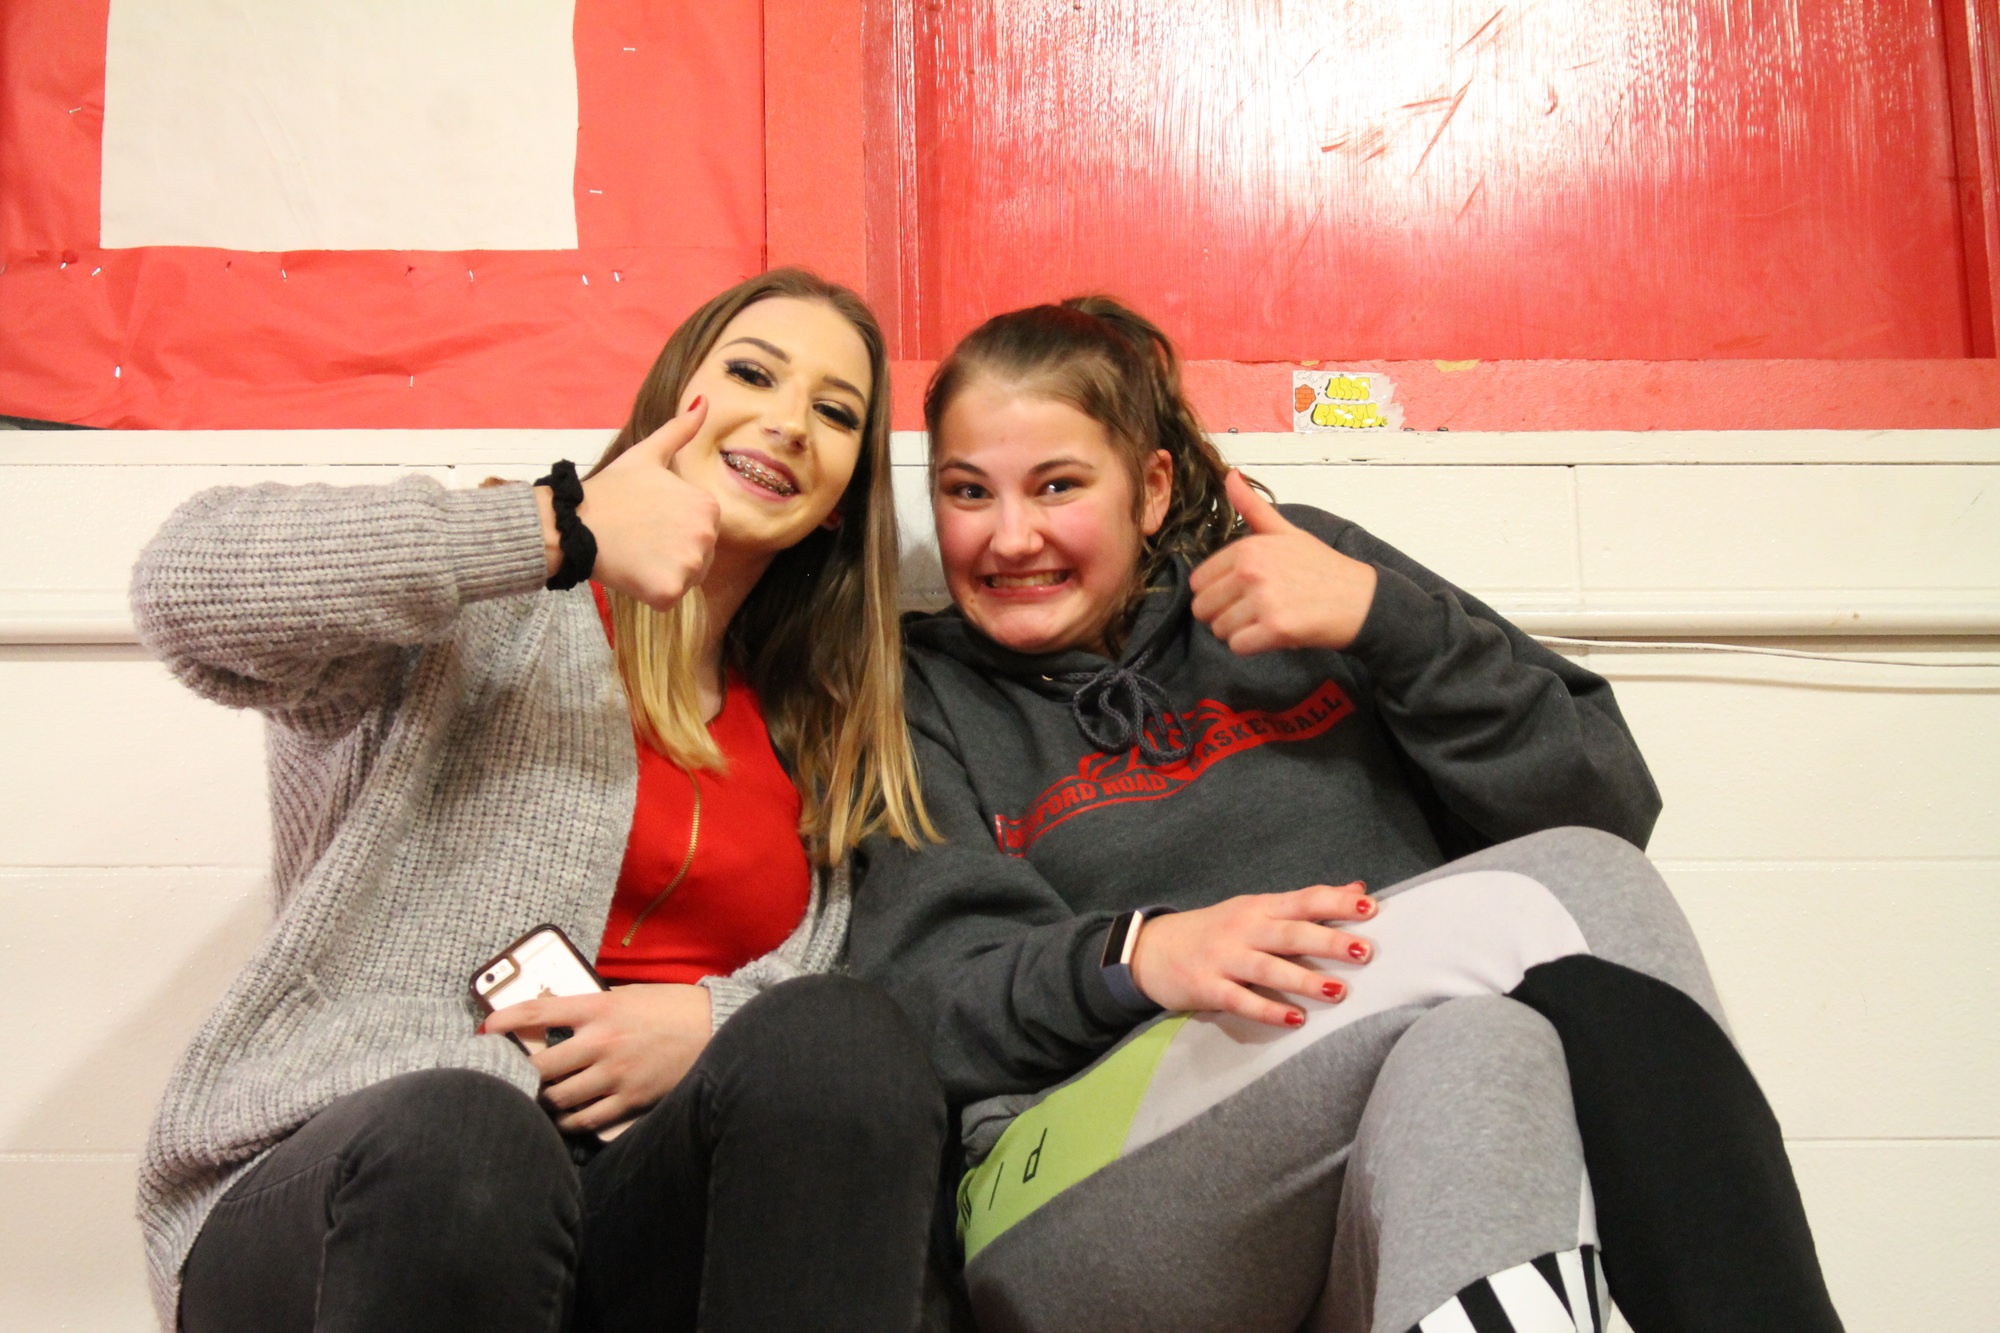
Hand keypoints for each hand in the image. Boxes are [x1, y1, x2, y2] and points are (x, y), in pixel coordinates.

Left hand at [483, 983, 712, 1132]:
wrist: (714, 1028)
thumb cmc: (669, 1007)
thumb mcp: (627, 996)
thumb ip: (591, 1008)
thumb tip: (553, 1017)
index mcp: (599, 1008)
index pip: (538, 1011)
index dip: (505, 1020)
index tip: (486, 1029)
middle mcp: (602, 1041)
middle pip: (541, 1065)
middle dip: (521, 1073)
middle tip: (510, 1076)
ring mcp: (615, 1073)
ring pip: (559, 1097)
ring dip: (544, 1099)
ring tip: (539, 1098)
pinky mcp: (630, 1099)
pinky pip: (585, 1119)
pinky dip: (568, 1121)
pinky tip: (564, 1118)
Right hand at [539, 397, 720, 609]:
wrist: (573, 523)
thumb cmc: (611, 491)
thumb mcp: (647, 454)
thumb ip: (680, 430)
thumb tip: (704, 400)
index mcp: (708, 506)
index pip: (701, 531)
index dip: (672, 529)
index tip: (647, 520)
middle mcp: (707, 536)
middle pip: (698, 558)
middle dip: (671, 553)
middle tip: (639, 538)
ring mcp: (690, 565)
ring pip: (685, 579)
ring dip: (662, 574)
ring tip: (635, 554)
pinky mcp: (670, 591)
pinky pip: (668, 598)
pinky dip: (650, 593)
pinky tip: (631, 573)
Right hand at [1128, 882, 1376, 1026]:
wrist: (1150, 949)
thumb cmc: (1214, 930)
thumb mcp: (1255, 910)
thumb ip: (1304, 905)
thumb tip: (1356, 889)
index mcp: (1259, 907)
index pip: (1304, 900)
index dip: (1337, 902)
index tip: (1371, 906)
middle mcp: (1244, 929)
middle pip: (1291, 934)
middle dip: (1329, 942)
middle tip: (1365, 952)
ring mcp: (1224, 958)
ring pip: (1269, 969)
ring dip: (1305, 981)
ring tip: (1338, 992)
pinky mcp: (1207, 987)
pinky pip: (1241, 1000)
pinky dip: (1268, 1011)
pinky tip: (1295, 1020)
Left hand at [1188, 471, 1378, 653]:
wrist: (1361, 600)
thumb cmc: (1322, 567)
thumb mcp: (1287, 532)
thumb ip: (1252, 508)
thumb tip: (1230, 474)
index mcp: (1248, 548)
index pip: (1198, 582)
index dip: (1216, 592)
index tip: (1241, 593)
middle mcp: (1251, 571)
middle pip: (1203, 608)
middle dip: (1222, 615)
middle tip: (1253, 611)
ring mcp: (1263, 600)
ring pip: (1219, 630)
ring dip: (1239, 633)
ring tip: (1266, 621)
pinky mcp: (1276, 628)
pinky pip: (1238, 647)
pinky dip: (1251, 647)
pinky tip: (1272, 635)